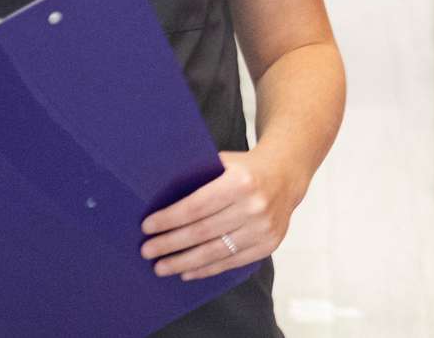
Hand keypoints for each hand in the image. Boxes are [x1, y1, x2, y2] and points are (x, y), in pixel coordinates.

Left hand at [140, 148, 299, 280]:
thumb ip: (199, 176)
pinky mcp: (268, 244)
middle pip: (202, 232)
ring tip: (161, 267)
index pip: (196, 206)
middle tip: (147, 251)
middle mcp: (254, 206)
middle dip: (170, 243)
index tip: (148, 227)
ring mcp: (263, 228)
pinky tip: (187, 272)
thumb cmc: (247, 168)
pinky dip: (206, 269)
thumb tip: (160, 196)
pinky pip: (231, 262)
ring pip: (215, 252)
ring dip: (183, 262)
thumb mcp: (225, 162)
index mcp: (241, 181)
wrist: (286, 175)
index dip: (169, 219)